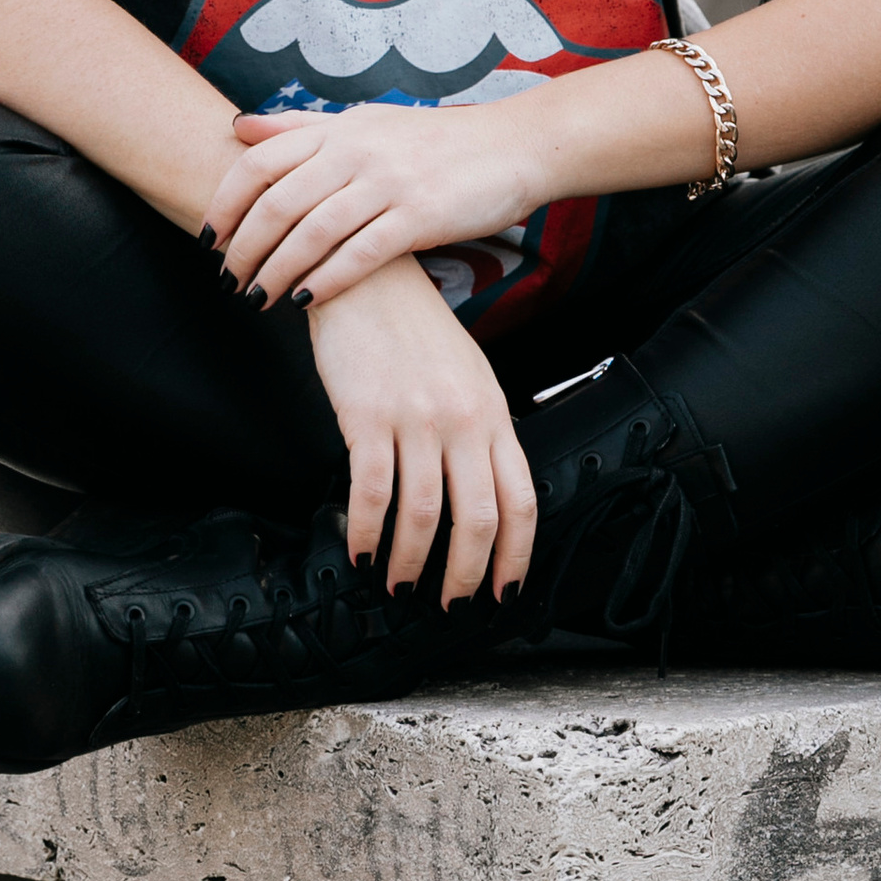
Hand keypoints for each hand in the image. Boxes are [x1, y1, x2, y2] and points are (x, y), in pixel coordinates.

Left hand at [206, 97, 547, 308]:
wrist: (512, 146)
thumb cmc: (435, 141)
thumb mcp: (366, 121)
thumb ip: (301, 128)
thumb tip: (238, 127)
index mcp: (340, 128)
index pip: (260, 161)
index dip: (226, 202)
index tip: (207, 237)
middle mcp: (357, 150)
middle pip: (278, 200)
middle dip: (244, 247)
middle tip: (228, 280)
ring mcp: (389, 181)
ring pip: (312, 230)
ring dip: (277, 270)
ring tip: (258, 299)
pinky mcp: (420, 214)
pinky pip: (361, 252)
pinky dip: (327, 279)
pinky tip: (306, 302)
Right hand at [303, 258, 536, 605]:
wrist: (366, 275)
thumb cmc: (414, 329)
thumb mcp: (467, 375)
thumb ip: (479, 430)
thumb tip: (482, 494)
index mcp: (493, 412)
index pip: (521, 500)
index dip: (516, 556)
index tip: (503, 591)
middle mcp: (464, 419)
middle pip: (479, 518)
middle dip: (466, 574)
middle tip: (449, 604)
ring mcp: (417, 417)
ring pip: (425, 514)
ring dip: (411, 562)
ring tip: (399, 585)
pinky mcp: (368, 414)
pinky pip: (371, 491)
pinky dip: (365, 532)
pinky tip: (359, 551)